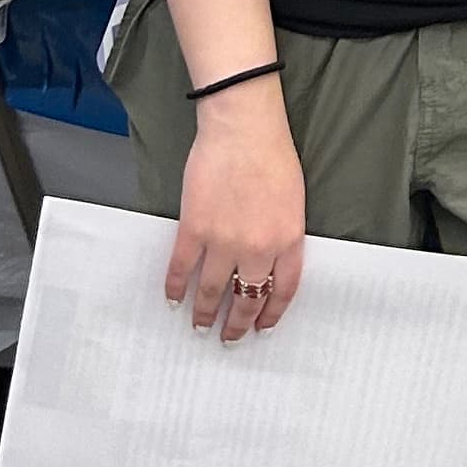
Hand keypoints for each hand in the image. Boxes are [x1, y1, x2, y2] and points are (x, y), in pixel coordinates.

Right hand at [167, 99, 306, 338]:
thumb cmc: (273, 155)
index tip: (262, 328)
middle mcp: (258, 248)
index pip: (282, 291)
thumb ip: (284, 235)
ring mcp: (224, 240)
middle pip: (248, 297)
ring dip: (204, 314)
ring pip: (212, 291)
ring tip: (199, 327)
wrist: (243, 128)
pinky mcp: (194, 229)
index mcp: (288, 240)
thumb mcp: (294, 201)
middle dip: (237, 323)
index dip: (271, 314)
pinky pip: (182, 268)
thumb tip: (269, 263)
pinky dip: (175, 288)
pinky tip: (173, 299)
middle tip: (229, 338)